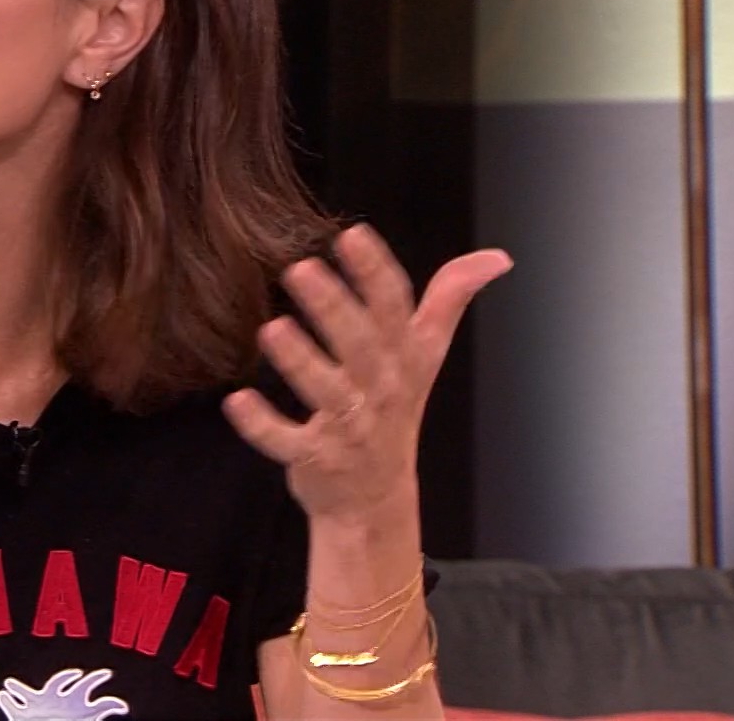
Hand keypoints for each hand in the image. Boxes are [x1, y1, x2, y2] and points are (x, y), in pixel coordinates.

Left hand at [221, 224, 512, 522]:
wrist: (376, 498)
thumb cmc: (394, 409)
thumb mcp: (427, 355)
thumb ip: (449, 300)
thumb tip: (496, 257)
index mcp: (404, 359)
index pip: (395, 309)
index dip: (374, 272)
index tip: (352, 235)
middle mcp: (379, 390)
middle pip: (360, 345)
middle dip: (332, 307)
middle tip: (299, 269)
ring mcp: (348, 426)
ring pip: (326, 391)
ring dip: (300, 361)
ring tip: (271, 329)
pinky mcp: (315, 457)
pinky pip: (287, 441)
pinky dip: (261, 425)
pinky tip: (237, 400)